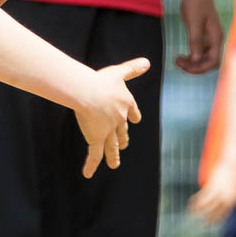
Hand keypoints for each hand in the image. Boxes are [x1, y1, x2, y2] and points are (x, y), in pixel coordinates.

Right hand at [75, 57, 148, 177]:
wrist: (89, 92)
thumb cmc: (102, 80)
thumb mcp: (119, 72)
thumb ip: (133, 68)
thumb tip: (148, 61)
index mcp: (126, 103)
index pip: (133, 112)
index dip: (133, 115)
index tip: (134, 119)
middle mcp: (119, 120)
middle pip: (122, 132)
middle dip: (122, 139)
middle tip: (122, 145)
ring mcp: (108, 131)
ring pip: (112, 146)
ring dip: (113, 156)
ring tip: (114, 164)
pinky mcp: (96, 139)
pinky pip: (94, 155)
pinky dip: (91, 165)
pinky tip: (87, 174)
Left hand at [175, 0, 222, 74]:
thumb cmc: (195, 1)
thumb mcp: (193, 22)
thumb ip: (195, 40)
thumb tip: (196, 59)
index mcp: (217, 37)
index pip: (213, 62)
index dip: (199, 68)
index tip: (183, 67)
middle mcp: (216, 38)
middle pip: (210, 62)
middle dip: (195, 66)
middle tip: (177, 62)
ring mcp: (211, 36)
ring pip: (205, 57)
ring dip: (193, 62)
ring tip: (177, 60)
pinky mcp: (204, 32)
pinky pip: (201, 50)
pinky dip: (192, 55)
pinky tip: (182, 55)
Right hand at [187, 163, 235, 225]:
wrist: (231, 163)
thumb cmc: (230, 175)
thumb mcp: (230, 188)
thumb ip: (226, 197)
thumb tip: (219, 204)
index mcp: (232, 201)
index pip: (223, 215)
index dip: (215, 220)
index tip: (208, 224)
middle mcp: (226, 199)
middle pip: (214, 212)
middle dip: (206, 218)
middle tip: (200, 222)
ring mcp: (219, 192)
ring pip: (207, 206)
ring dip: (198, 210)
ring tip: (191, 212)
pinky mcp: (212, 186)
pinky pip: (203, 197)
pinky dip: (196, 201)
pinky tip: (191, 203)